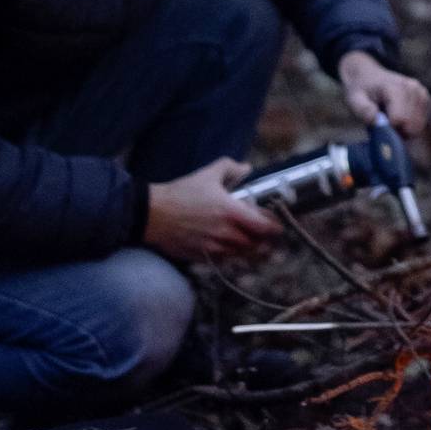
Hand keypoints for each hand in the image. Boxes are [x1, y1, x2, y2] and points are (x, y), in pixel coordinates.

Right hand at [143, 158, 277, 266]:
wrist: (153, 215)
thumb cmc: (180, 194)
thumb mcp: (206, 175)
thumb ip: (229, 168)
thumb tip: (246, 168)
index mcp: (231, 212)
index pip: (264, 226)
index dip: (275, 227)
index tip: (278, 226)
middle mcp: (226, 233)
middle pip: (256, 244)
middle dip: (265, 241)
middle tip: (270, 237)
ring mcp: (215, 248)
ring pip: (243, 255)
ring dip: (252, 251)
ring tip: (257, 246)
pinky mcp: (203, 257)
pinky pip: (226, 261)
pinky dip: (234, 258)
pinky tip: (234, 252)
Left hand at [338, 52, 430, 139]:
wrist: (370, 75)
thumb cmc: (362, 90)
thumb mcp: (355, 99)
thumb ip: (364, 110)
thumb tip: (377, 121)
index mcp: (395, 87)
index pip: (400, 119)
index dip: (389, 128)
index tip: (380, 123)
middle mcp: (413, 88)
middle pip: (411, 124)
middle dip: (398, 131)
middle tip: (385, 123)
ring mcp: (421, 92)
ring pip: (419, 125)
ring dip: (406, 129)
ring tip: (391, 119)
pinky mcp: (426, 98)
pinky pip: (423, 122)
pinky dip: (412, 126)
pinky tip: (401, 119)